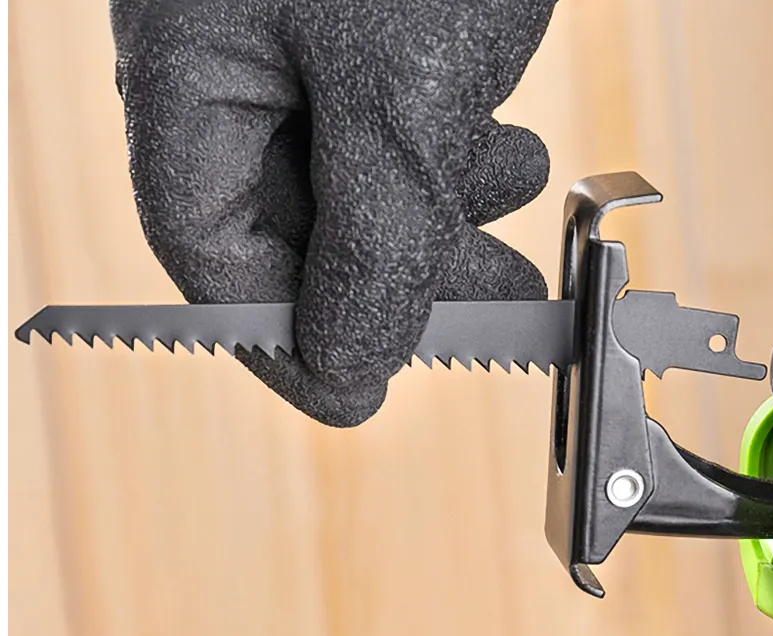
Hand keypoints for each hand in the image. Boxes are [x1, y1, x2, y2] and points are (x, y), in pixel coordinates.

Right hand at [110, 0, 555, 425]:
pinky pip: (398, 116)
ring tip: (516, 196)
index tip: (355, 394)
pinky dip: (455, 149)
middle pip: (292, 217)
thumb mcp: (400, 92)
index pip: (210, 248)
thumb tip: (347, 364)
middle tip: (483, 315)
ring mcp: (303, 32)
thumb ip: (373, 241)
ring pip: (357, 170)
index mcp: (189, 66)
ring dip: (439, 211)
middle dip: (392, 273)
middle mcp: (233, 53)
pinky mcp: (373, 22)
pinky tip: (509, 144)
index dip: (284, 334)